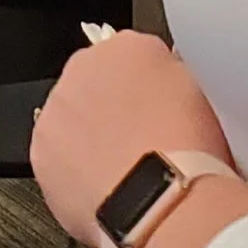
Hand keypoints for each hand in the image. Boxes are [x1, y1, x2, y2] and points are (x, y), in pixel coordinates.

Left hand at [29, 31, 233, 247]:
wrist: (163, 199)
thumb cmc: (191, 150)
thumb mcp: (206, 92)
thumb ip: (179, 73)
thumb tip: (174, 79)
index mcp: (126, 47)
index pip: (134, 56)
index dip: (151, 88)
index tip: (161, 108)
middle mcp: (81, 72)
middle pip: (98, 87)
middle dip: (116, 111)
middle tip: (147, 142)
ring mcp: (55, 114)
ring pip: (74, 123)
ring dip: (94, 141)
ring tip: (130, 171)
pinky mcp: (41, 157)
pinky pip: (60, 162)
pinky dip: (79, 175)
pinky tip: (111, 190)